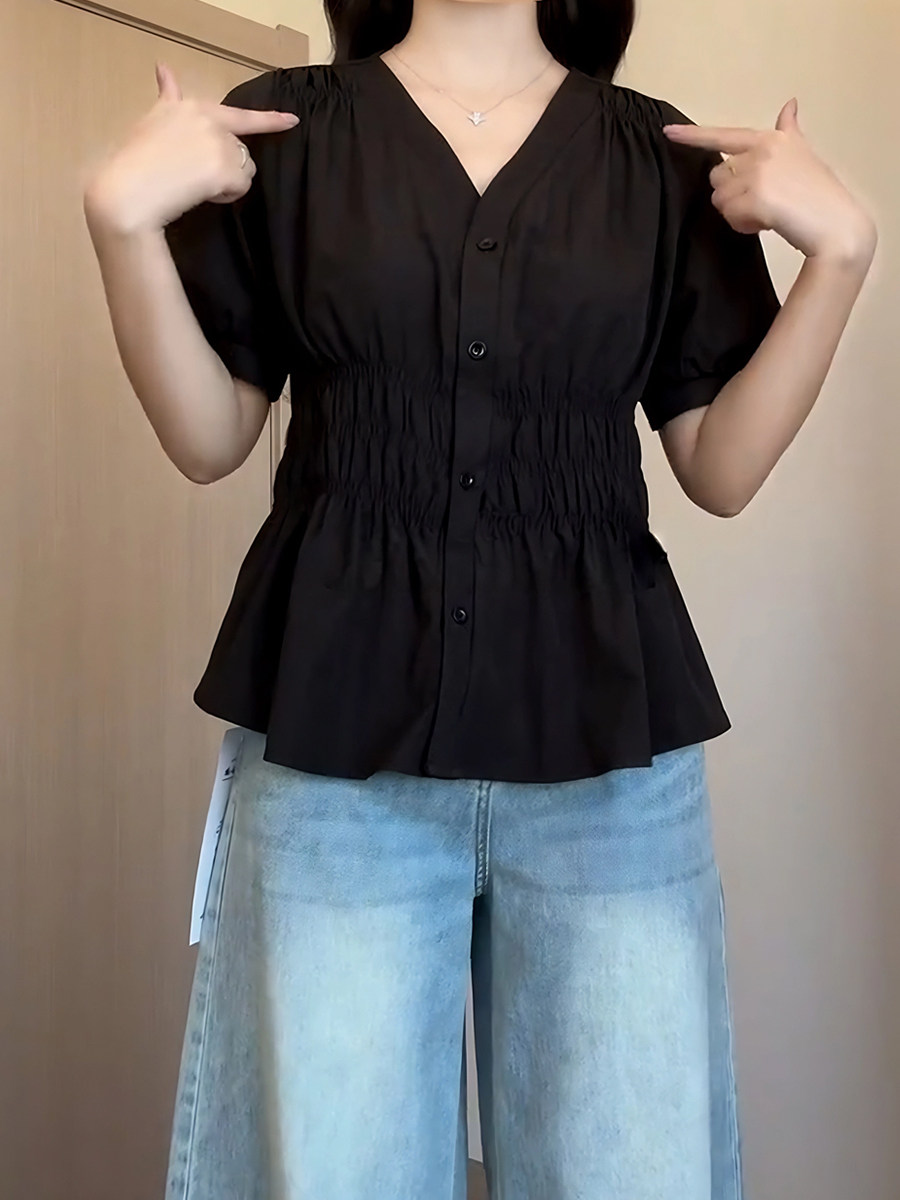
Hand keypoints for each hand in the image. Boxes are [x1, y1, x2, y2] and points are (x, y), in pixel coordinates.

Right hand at [83, 62, 299, 235]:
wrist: (130, 189)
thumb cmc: (136, 161)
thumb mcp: (153, 121)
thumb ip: (168, 97)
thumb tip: (162, 67)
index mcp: (194, 108)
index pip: (239, 114)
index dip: (270, 120)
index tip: (292, 121)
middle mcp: (211, 120)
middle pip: (240, 150)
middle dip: (226, 167)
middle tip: (192, 176)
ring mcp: (219, 143)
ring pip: (244, 170)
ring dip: (227, 182)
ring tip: (194, 184)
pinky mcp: (225, 167)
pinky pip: (241, 187)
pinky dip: (226, 195)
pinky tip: (200, 193)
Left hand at [662, 99, 876, 266]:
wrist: (837, 225)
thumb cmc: (821, 195)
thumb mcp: (804, 153)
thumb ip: (789, 130)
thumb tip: (790, 103)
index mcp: (770, 139)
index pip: (723, 135)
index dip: (692, 136)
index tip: (667, 132)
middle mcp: (761, 151)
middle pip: (717, 177)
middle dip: (732, 195)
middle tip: (763, 203)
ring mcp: (757, 173)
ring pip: (720, 199)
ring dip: (738, 213)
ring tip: (768, 213)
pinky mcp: (755, 197)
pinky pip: (729, 216)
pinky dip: (744, 225)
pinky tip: (767, 223)